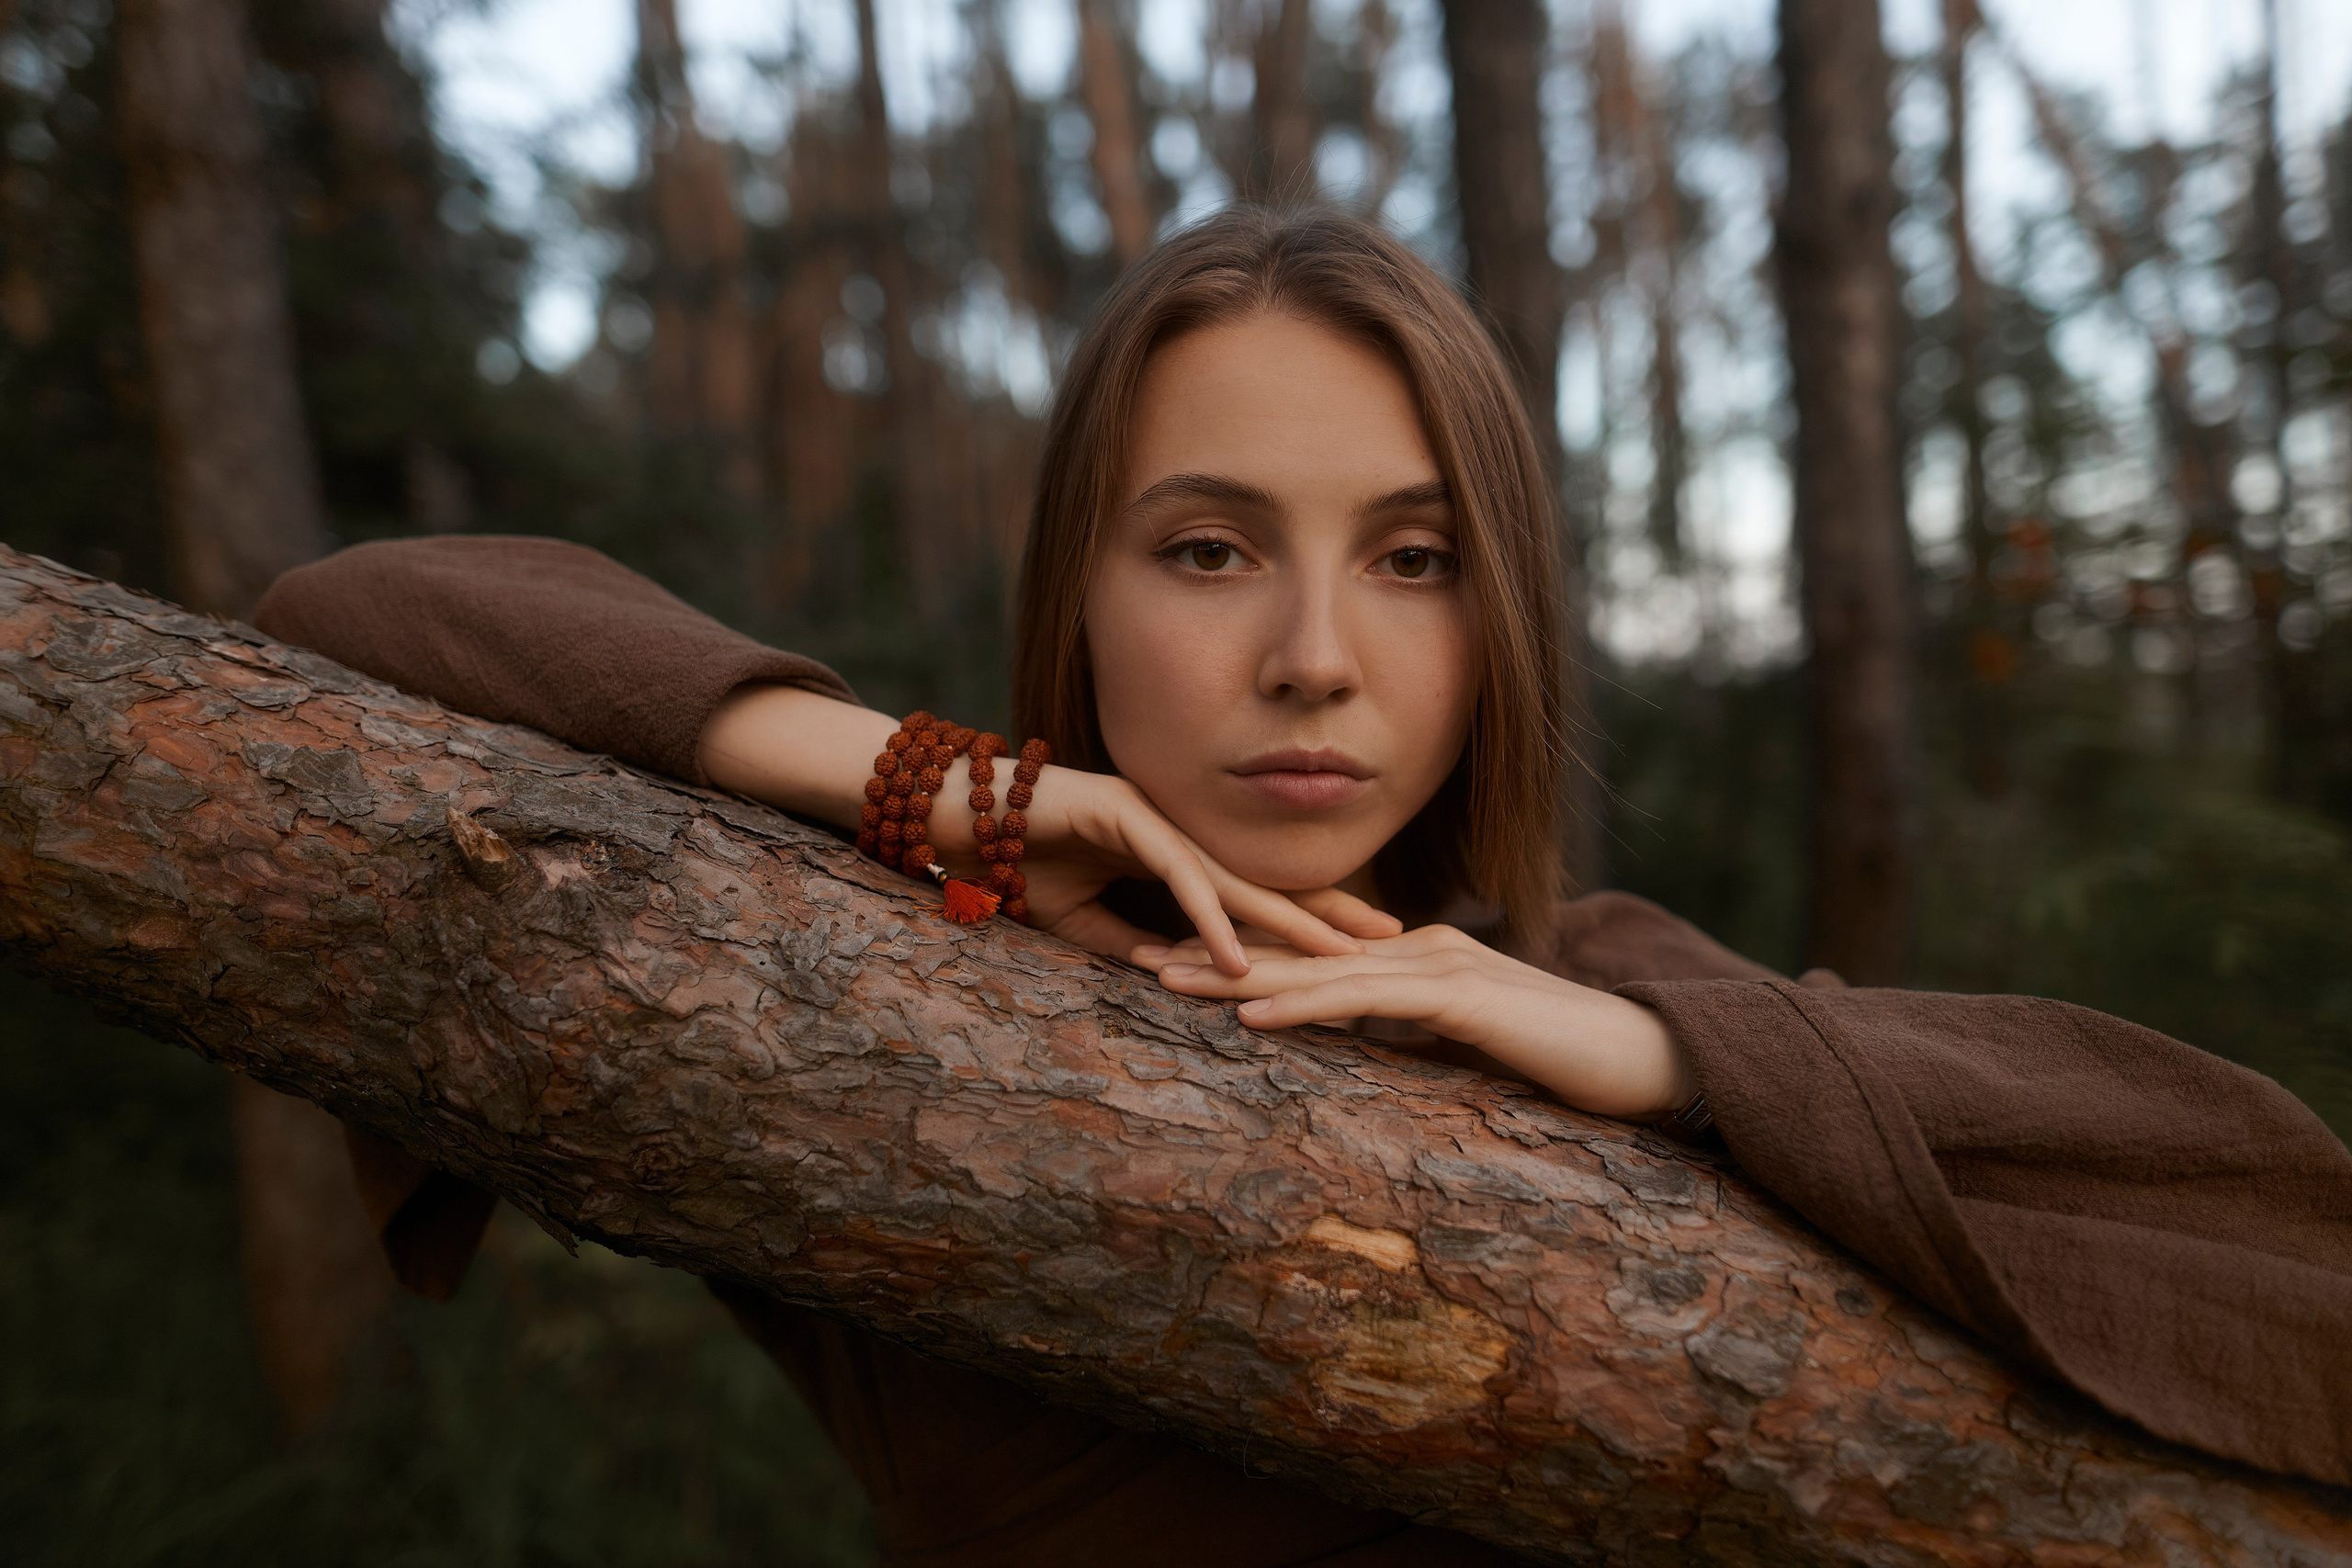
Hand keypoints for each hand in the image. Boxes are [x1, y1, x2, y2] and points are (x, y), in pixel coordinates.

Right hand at [926, 758, 1399, 975]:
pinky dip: (1208, 917)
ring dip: (1286, 921)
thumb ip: (1130, 943)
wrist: (953, 816)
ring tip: (1337, 958)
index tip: (1356, 947)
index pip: (1247, 888)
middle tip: (1389, 939)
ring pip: (1232, 877)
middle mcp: (1172, 828)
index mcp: (1169, 849)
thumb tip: (1173, 976)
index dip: (1303, 915)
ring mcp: (1152, 816)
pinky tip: (1240, 956)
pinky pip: (1176, 874)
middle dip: (1326, 910)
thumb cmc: (1011, 861)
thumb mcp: (1081, 920)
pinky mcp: (1124, 814)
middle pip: (1262, 877)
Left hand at [1134, 924, 1691, 1118]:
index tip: (1170, 963)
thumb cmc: (1567, 1064)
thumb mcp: (1470, 1054)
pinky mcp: (1459, 996)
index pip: (1312, 955)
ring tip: (1163, 976)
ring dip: (1235, 973)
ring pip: (1316, 968)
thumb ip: (1416, 1043)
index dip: (1240, 957)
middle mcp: (1419, 948)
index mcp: (1417, 959)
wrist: (1649, 1059)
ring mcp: (1439, 964)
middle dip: (1213, 951)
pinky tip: (1248, 1016)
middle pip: (1298, 949)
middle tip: (1132, 955)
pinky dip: (1301, 1005)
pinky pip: (1364, 1000)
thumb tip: (1366, 1058)